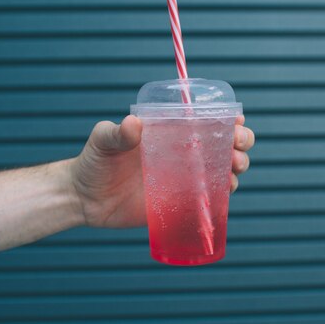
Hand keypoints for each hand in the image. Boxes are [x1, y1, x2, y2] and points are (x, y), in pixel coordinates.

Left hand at [70, 115, 254, 227]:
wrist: (83, 199)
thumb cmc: (93, 162)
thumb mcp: (102, 141)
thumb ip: (115, 132)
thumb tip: (133, 124)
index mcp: (169, 133)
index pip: (206, 121)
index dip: (227, 119)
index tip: (236, 120)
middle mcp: (182, 154)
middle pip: (223, 145)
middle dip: (240, 143)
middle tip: (237, 146)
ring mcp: (183, 180)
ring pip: (223, 171)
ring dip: (236, 168)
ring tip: (233, 168)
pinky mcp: (180, 204)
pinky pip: (209, 200)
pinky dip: (222, 196)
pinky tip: (224, 192)